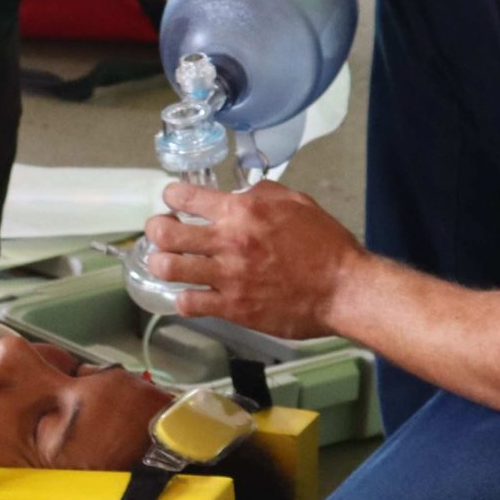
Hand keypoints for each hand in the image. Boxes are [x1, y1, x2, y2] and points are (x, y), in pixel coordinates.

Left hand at [140, 179, 359, 340]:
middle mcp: (229, 241)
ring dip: (162, 263)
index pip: (185, 196)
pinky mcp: (232, 308)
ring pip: (168, 268)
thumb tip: (240, 192)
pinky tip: (191, 295)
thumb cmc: (326, 245)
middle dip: (155, 229)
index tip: (172, 201)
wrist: (344, 288)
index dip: (172, 196)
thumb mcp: (296, 201)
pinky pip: (188, 303)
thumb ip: (261, 193)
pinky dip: (184, 299)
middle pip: (164, 232)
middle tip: (161, 232)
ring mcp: (228, 276)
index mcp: (242, 210)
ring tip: (168, 263)